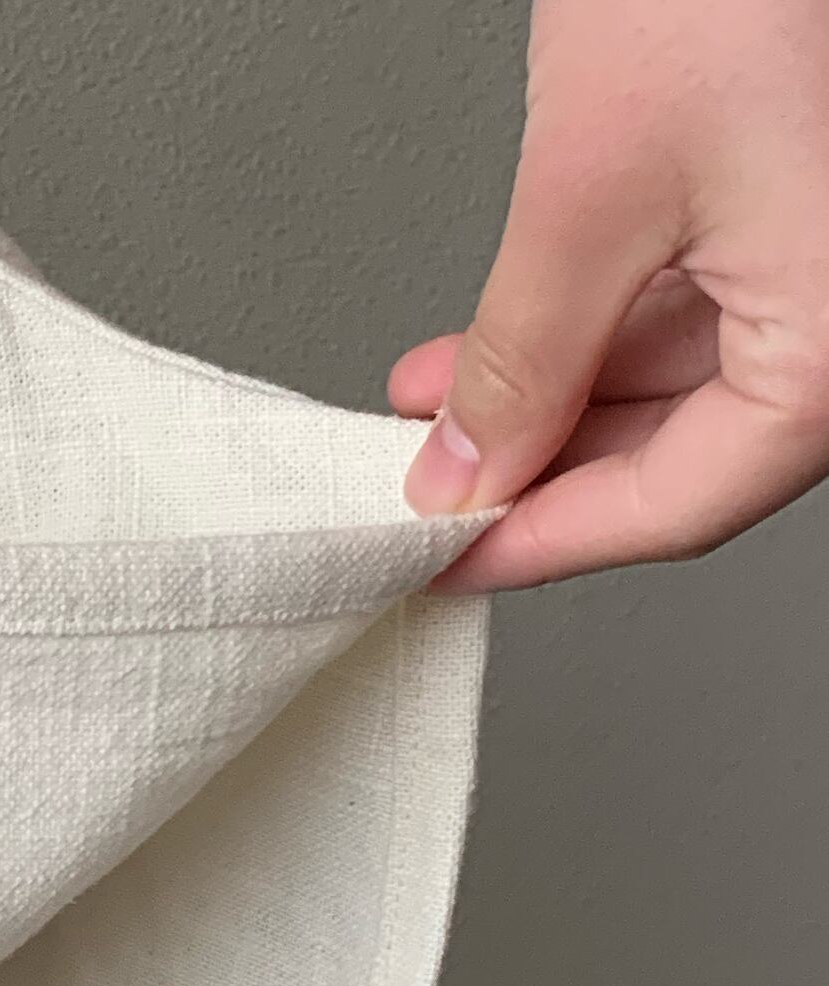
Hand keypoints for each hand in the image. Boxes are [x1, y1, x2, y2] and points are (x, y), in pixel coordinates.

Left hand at [391, 0, 828, 593]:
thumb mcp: (593, 192)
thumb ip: (523, 355)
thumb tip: (468, 470)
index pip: (681, 504)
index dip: (543, 540)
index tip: (442, 561)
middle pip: (688, 456)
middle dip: (539, 471)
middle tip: (427, 491)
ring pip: (688, 385)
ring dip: (550, 401)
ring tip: (433, 411)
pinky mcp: (808, 204)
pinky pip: (706, 306)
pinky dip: (595, 331)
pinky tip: (496, 346)